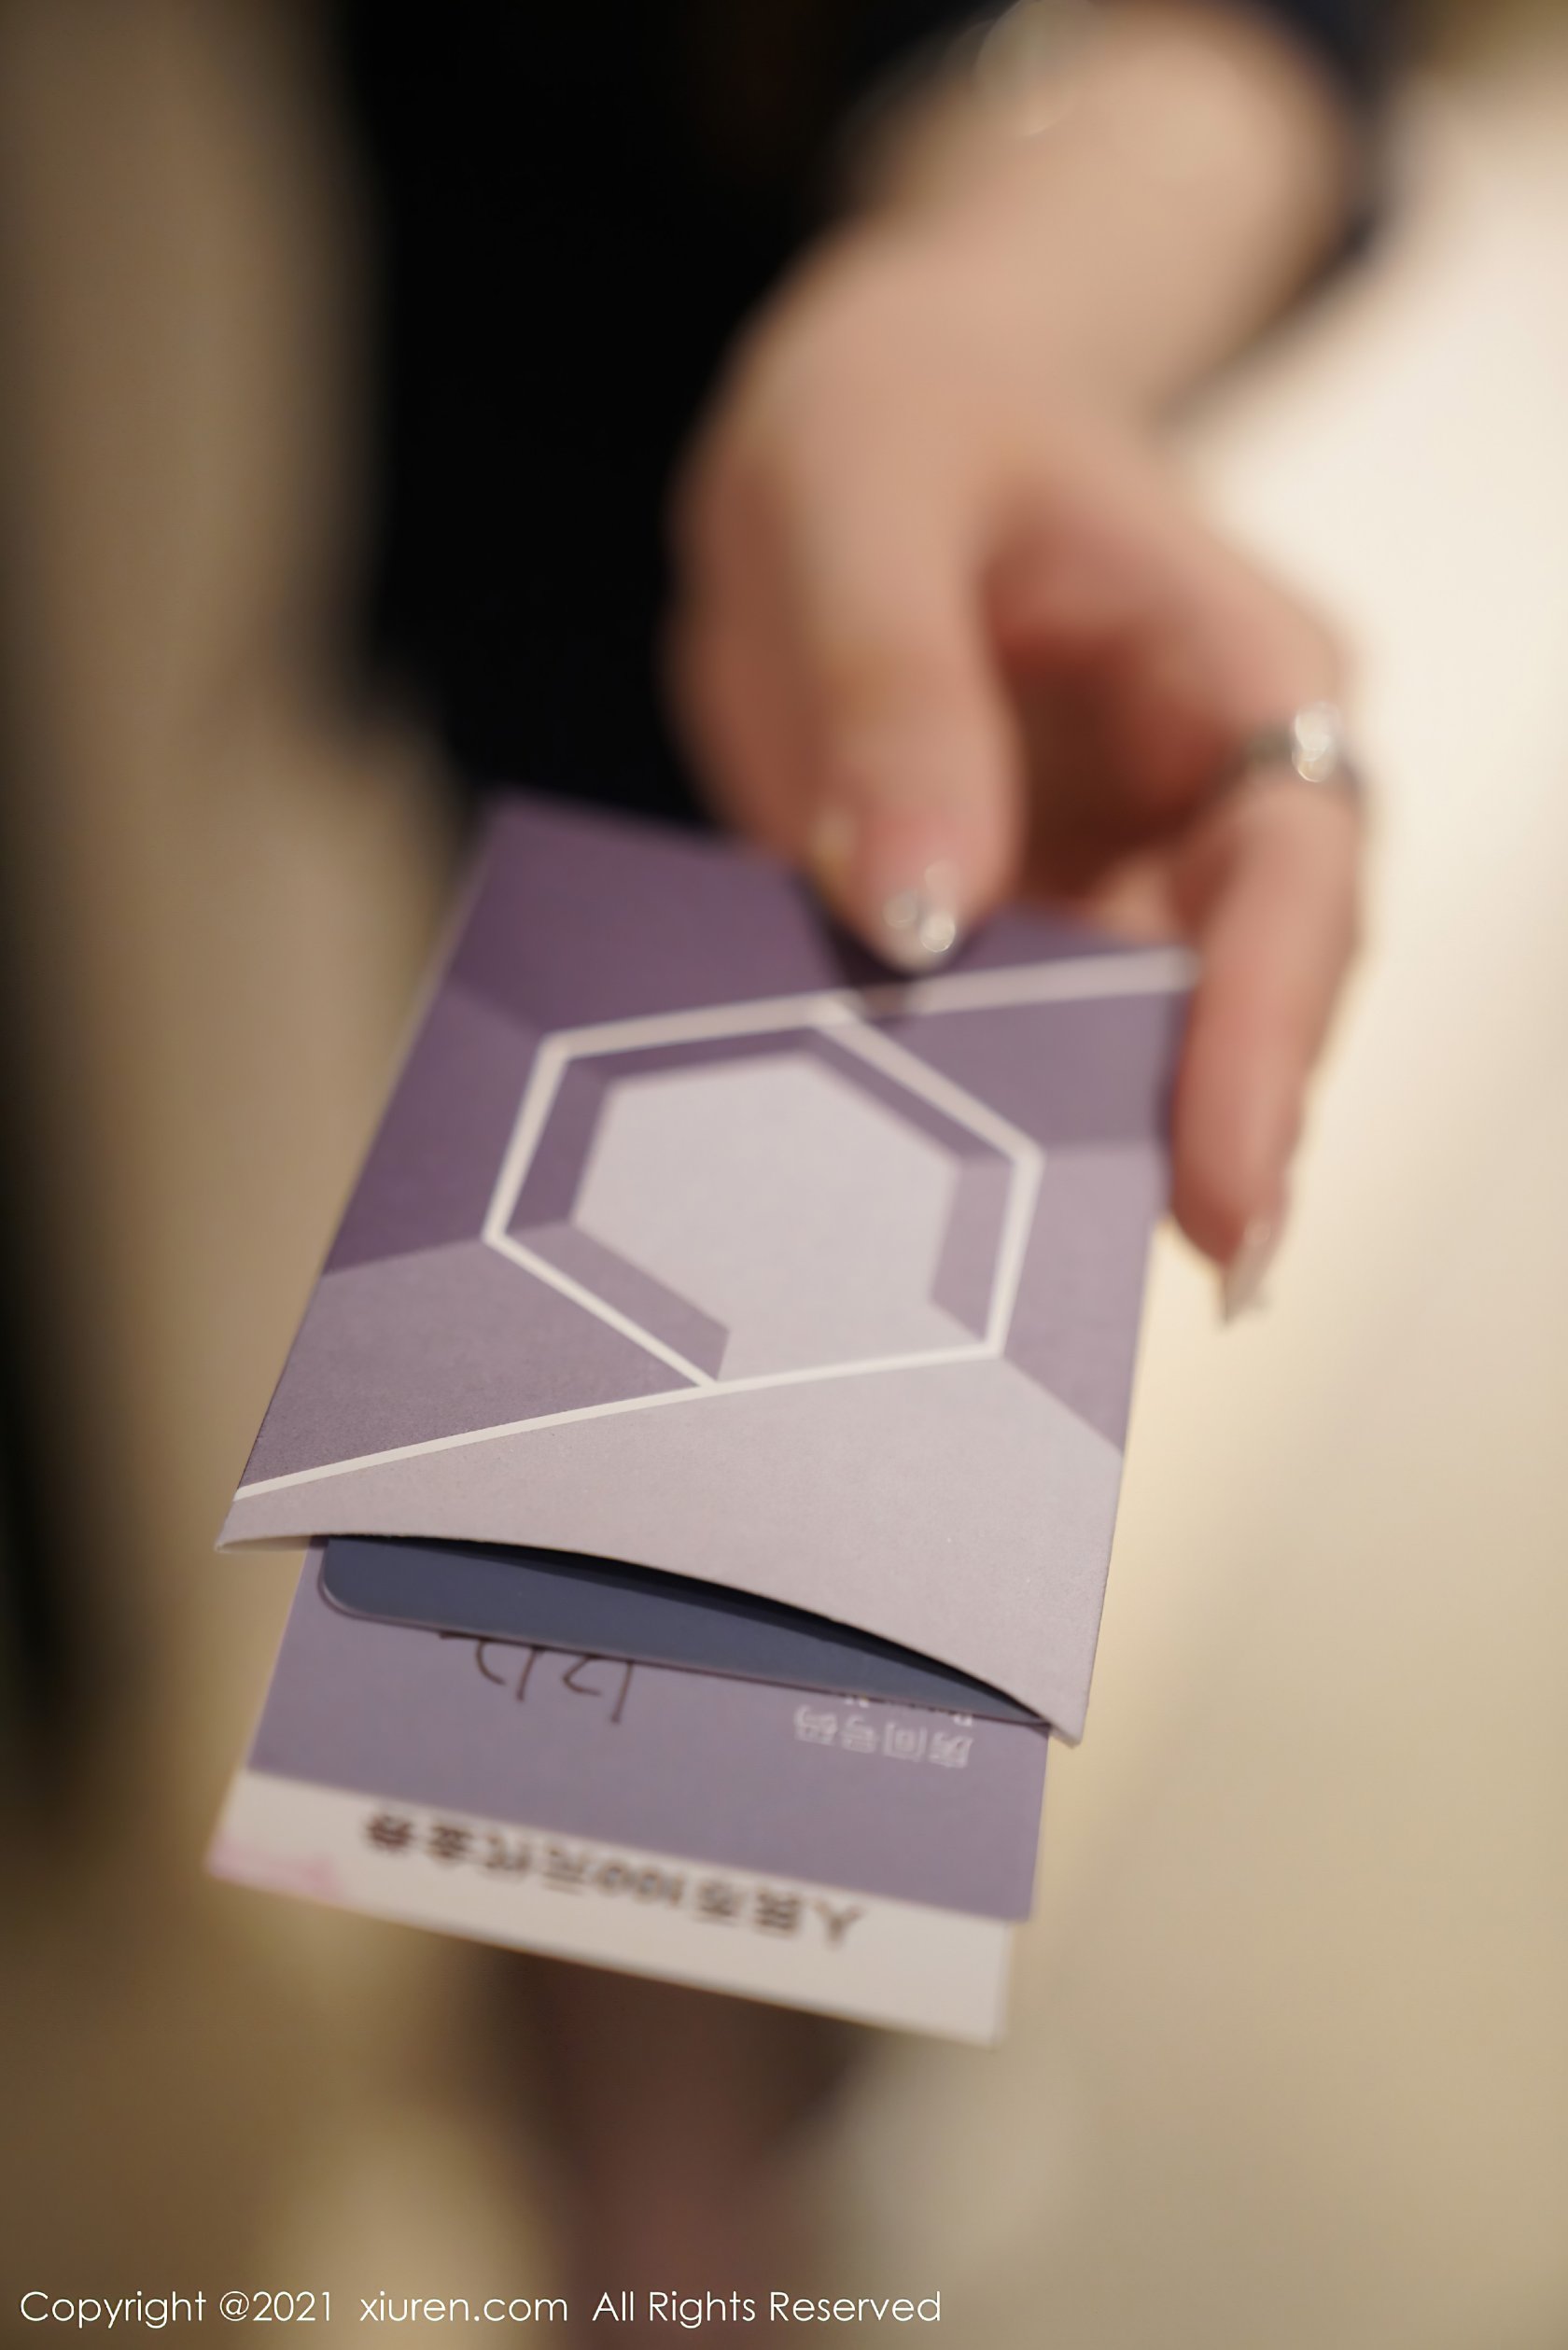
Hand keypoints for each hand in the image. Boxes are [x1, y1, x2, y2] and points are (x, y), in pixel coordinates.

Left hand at [668, 216, 1361, 1302]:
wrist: (865, 422)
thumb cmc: (900, 413)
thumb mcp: (868, 498)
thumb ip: (898, 693)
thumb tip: (920, 914)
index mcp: (1243, 673)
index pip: (1294, 878)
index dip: (1263, 1043)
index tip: (1217, 1197)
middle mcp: (1210, 800)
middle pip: (1232, 1006)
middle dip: (1169, 1147)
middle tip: (1072, 1303)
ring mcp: (1117, 877)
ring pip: (1113, 1051)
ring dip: (1044, 1150)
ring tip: (958, 1277)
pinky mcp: (1019, 925)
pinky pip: (996, 1038)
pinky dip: (940, 1108)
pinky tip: (871, 1187)